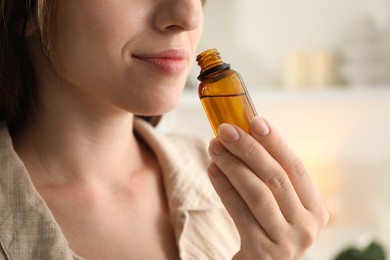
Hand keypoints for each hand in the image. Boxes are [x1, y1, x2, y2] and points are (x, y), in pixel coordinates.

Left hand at [207, 116, 328, 259]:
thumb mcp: (280, 207)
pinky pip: (239, 211)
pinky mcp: (262, 252)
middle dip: (248, 149)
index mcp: (316, 210)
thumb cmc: (268, 230)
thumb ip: (272, 179)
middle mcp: (307, 226)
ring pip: (257, 192)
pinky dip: (224, 187)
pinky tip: (212, 169)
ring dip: (233, 165)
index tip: (254, 120)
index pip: (295, 167)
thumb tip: (245, 134)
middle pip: (275, 177)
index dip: (275, 141)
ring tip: (214, 146)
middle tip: (225, 129)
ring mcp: (287, 241)